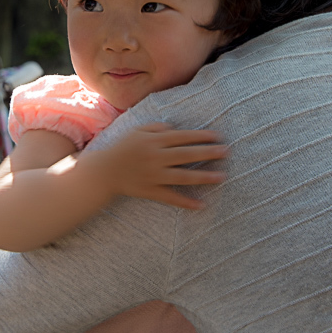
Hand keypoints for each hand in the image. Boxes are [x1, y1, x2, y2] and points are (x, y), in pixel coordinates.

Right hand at [83, 122, 227, 209]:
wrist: (104, 172)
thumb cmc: (122, 148)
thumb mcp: (137, 131)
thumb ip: (156, 127)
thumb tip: (175, 128)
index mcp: (153, 141)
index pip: (182, 137)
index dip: (201, 136)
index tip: (218, 136)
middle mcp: (155, 157)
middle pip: (186, 155)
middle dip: (208, 153)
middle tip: (227, 152)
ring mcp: (153, 175)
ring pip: (182, 177)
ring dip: (203, 177)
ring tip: (222, 177)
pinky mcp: (150, 191)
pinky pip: (170, 198)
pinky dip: (186, 202)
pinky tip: (202, 205)